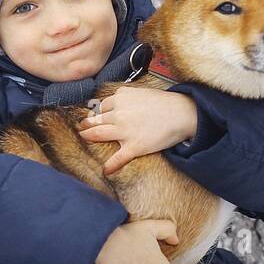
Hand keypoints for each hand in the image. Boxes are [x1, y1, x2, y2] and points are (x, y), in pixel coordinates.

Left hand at [78, 86, 197, 174]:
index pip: (103, 106)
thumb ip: (126, 97)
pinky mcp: (134, 146)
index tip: (94, 116)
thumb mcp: (141, 92)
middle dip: (87, 124)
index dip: (98, 112)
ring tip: (84, 139)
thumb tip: (115, 101)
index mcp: (121, 99)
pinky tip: (106, 170)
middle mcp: (119, 114)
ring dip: (89, 137)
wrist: (182, 113)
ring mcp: (125, 131)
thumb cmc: (165, 103)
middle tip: (82, 128)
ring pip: (99, 134)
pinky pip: (117, 158)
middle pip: (96, 120)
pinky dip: (110, 165)